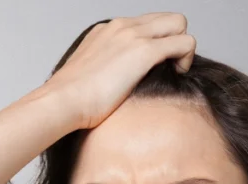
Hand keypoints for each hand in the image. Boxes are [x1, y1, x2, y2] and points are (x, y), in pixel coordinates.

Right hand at [42, 13, 196, 129]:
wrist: (62, 101)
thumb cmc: (71, 99)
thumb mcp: (87, 75)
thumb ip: (103, 69)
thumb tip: (113, 82)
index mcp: (107, 30)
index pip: (146, 23)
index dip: (157, 42)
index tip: (153, 66)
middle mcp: (121, 26)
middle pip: (167, 18)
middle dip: (174, 40)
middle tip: (168, 66)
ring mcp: (133, 36)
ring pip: (179, 23)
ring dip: (181, 47)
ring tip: (172, 70)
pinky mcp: (144, 52)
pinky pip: (184, 42)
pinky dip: (185, 58)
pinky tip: (175, 75)